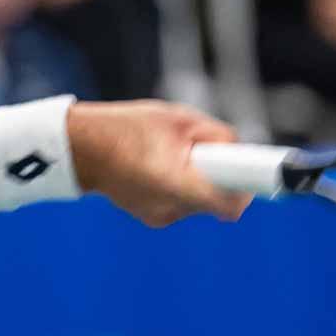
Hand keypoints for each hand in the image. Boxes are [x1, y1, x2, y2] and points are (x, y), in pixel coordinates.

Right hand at [67, 101, 253, 226]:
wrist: (81, 148)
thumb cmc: (129, 127)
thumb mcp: (180, 118)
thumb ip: (217, 136)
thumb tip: (238, 150)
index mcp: (177, 183)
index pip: (230, 203)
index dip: (247, 188)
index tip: (255, 174)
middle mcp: (171, 208)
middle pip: (218, 199)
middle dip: (221, 176)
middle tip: (207, 151)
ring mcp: (161, 216)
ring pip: (202, 200)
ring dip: (201, 180)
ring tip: (174, 154)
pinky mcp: (154, 217)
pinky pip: (184, 203)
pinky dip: (183, 186)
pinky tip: (160, 166)